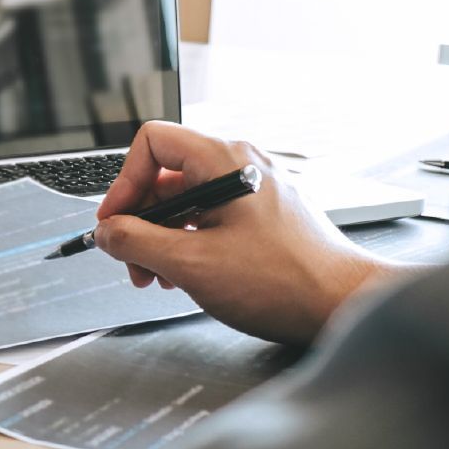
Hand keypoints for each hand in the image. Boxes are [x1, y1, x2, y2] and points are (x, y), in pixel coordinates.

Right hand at [93, 122, 394, 345]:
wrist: (342, 304)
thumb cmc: (285, 281)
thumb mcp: (191, 264)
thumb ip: (136, 242)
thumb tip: (107, 232)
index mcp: (224, 161)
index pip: (152, 143)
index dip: (124, 183)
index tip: (114, 222)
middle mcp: (240, 166)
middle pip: (165, 175)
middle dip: (140, 220)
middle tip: (131, 260)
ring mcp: (254, 190)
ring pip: (186, 200)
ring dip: (162, 236)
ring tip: (159, 276)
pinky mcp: (262, 215)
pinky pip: (210, 216)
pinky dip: (189, 241)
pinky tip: (187, 274)